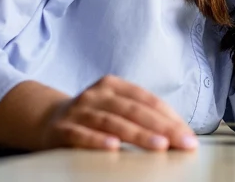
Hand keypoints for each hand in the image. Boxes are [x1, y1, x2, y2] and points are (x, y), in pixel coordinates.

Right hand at [40, 75, 197, 150]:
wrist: (46, 120)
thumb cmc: (92, 116)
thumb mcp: (114, 107)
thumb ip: (140, 115)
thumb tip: (178, 132)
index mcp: (114, 86)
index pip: (148, 100)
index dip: (170, 116)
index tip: (188, 134)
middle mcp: (97, 94)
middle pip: (134, 110)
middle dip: (162, 127)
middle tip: (182, 142)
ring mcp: (79, 111)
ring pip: (113, 122)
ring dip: (138, 134)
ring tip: (159, 145)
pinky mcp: (62, 130)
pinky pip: (81, 135)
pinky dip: (98, 140)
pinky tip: (114, 147)